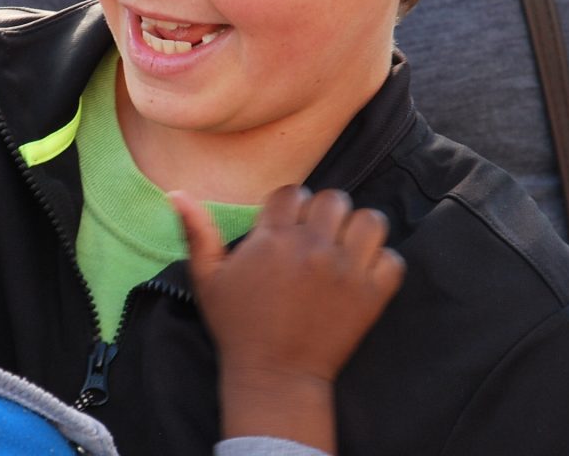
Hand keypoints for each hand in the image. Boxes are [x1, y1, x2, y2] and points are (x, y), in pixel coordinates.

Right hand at [170, 185, 404, 449]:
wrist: (275, 376)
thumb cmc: (237, 325)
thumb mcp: (207, 277)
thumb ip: (196, 231)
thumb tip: (176, 193)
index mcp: (273, 239)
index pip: (292, 193)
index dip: (289, 206)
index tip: (285, 226)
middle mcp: (312, 247)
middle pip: (334, 199)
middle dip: (324, 212)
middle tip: (316, 235)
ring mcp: (346, 270)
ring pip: (369, 220)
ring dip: (357, 229)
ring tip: (344, 247)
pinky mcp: (372, 295)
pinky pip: (392, 258)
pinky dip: (381, 262)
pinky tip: (362, 273)